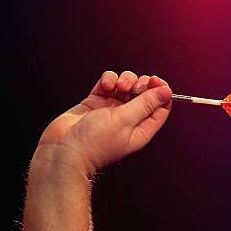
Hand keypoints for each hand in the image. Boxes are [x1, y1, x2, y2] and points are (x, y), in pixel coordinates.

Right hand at [34, 71, 171, 176]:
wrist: (64, 150)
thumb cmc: (94, 143)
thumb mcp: (125, 120)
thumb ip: (146, 103)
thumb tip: (166, 92)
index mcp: (141, 129)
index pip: (161, 108)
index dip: (161, 92)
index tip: (156, 81)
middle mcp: (128, 120)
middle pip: (144, 94)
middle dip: (141, 84)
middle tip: (134, 86)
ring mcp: (111, 110)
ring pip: (126, 86)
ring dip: (124, 80)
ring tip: (116, 88)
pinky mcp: (95, 103)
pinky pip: (108, 84)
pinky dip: (108, 80)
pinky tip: (105, 87)